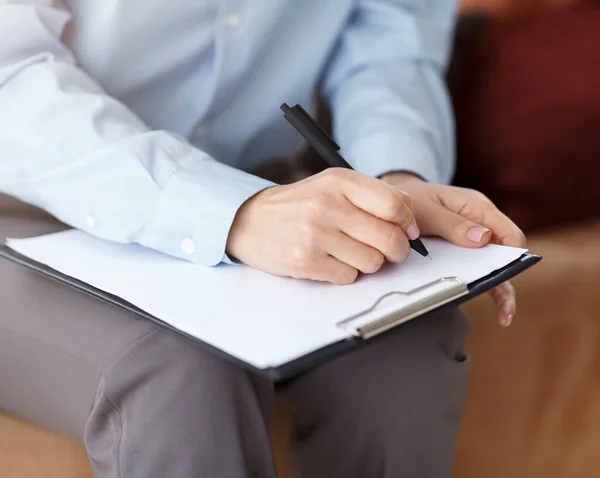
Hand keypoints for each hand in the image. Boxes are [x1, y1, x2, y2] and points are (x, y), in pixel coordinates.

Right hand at [226, 168, 420, 284]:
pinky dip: (346, 273)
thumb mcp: (333, 186)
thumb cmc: (299, 205)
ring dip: (368, 262)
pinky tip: (331, 260)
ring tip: (350, 252)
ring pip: (372, 262)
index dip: (408, 223)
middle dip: (397, 250)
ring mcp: (314, 234)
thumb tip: (411, 218)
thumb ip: (372, 196)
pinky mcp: (305, 261)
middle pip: (389, 238)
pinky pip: (348, 277)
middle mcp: (327, 205)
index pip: (395, 205)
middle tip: (390, 251)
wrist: (251, 220)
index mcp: (339, 181)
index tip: (407, 231)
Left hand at [381, 172, 525, 326]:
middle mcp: (481, 225)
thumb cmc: (411, 200)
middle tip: (505, 308)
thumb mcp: (427, 210)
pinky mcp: (460, 253)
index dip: (512, 255)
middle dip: (505, 278)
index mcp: (478, 208)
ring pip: (491, 266)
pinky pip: (473, 270)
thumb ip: (453, 224)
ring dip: (495, 287)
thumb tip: (483, 239)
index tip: (503, 274)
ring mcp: (471, 241)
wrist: (391, 204)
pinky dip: (477, 285)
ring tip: (502, 316)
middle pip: (504, 254)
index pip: (509, 234)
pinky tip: (482, 306)